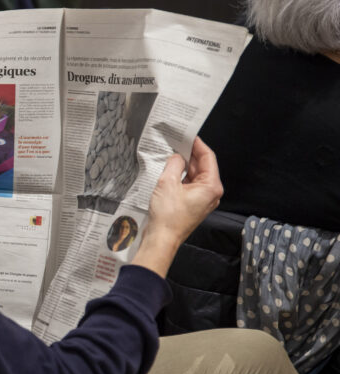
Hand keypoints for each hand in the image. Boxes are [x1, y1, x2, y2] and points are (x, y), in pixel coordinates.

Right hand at [131, 137, 222, 276]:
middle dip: (189, 154)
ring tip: (171, 154)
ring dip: (184, 166)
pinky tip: (170, 170)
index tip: (188, 134)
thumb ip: (174, 164)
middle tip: (176, 141)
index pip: (208, 157)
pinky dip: (181, 177)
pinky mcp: (193, 205)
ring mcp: (202, 200)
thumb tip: (177, 156)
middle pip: (202, 166)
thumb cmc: (168, 215)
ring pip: (194, 176)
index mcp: (211, 186)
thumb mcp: (168, 183)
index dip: (197, 144)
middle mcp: (211, 193)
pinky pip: (189, 185)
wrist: (162, 239)